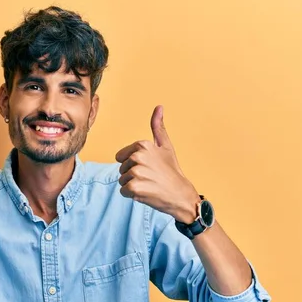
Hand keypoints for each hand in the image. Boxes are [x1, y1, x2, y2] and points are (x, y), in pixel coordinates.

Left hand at [115, 105, 200, 223]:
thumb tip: (159, 107)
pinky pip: (123, 191)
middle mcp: (138, 157)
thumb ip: (158, 127)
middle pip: (121, 168)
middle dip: (132, 175)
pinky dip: (132, 195)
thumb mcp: (165, 146)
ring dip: (132, 185)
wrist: (180, 195)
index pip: (121, 157)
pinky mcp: (134, 188)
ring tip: (149, 185)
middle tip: (150, 177)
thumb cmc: (171, 170)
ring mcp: (136, 173)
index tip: (149, 166)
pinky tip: (146, 193)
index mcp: (143, 145)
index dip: (133, 164)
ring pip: (122, 180)